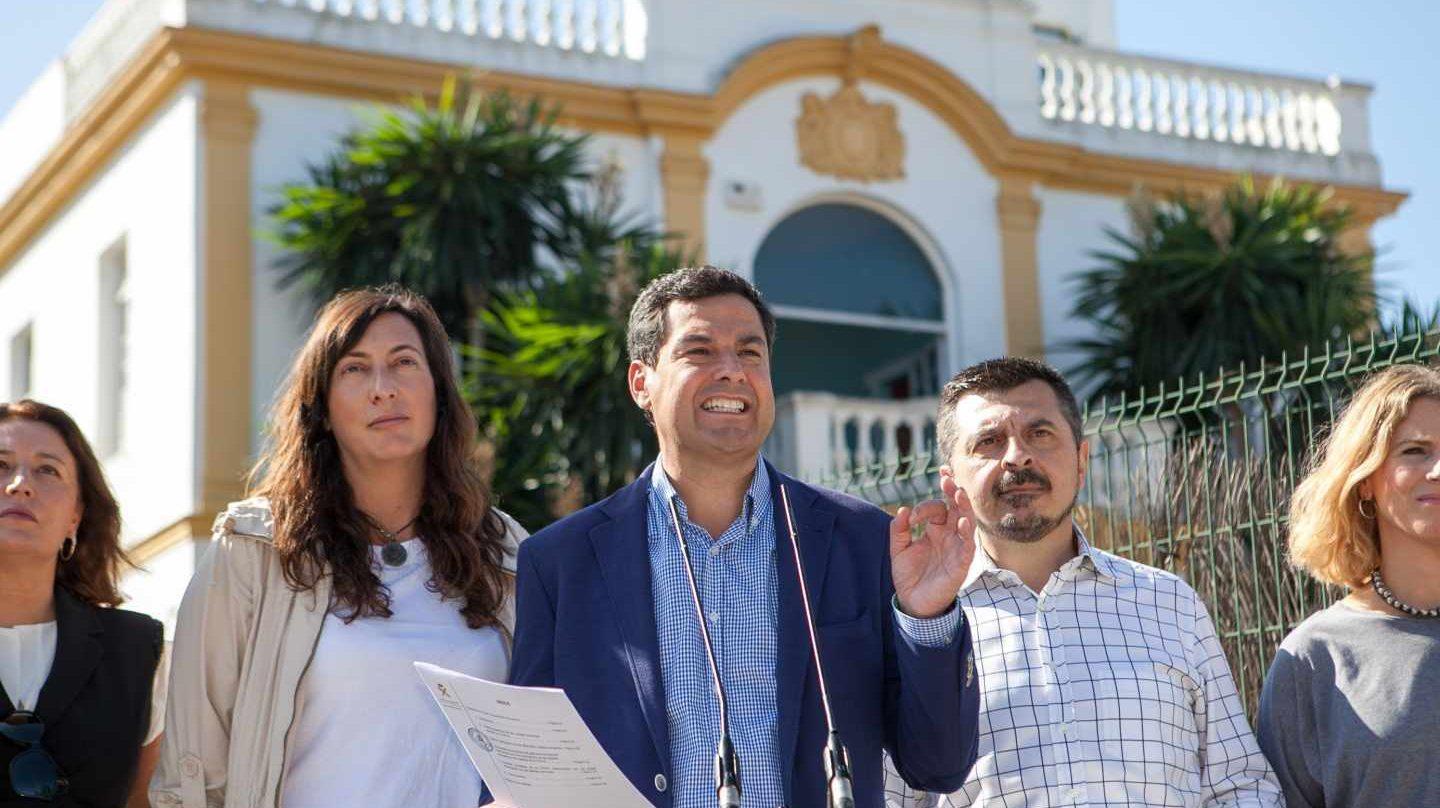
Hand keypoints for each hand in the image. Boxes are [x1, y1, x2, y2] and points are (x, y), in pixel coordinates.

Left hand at [889, 492, 976, 618]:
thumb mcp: (898, 550)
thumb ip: (899, 530)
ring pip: (966, 522)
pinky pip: (967, 546)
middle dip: (953, 492)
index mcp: (935, 530)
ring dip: (963, 507)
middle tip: (947, 479)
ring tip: (959, 492)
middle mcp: (949, 535)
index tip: (911, 517)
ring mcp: (956, 548)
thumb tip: (903, 510)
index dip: (925, 507)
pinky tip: (963, 522)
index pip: (937, 508)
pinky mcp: (960, 564)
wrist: (913, 602)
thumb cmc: (908, 575)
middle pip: (956, 508)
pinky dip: (966, 534)